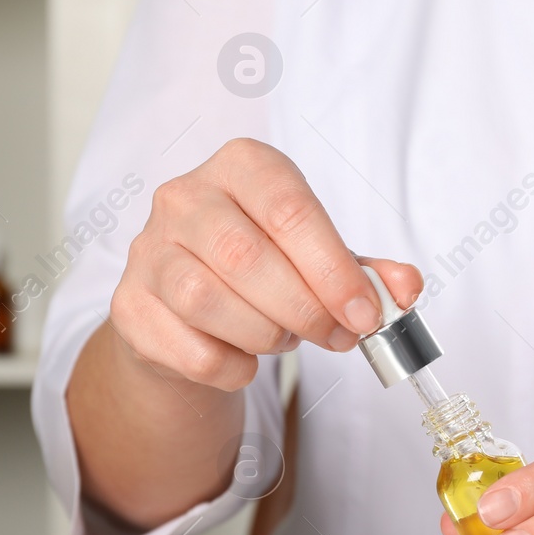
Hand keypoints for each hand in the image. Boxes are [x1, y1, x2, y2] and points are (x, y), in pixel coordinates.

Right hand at [111, 138, 420, 389]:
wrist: (188, 309)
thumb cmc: (263, 269)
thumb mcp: (320, 257)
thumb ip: (366, 270)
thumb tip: (405, 289)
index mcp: (241, 166)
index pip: (289, 210)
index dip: (333, 269)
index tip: (366, 313)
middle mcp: (185, 197)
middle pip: (247, 258)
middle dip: (306, 309)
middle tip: (338, 336)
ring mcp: (147, 250)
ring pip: (209, 301)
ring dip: (266, 335)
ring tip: (286, 337)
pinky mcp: (129, 306)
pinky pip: (189, 349)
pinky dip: (231, 367)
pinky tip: (244, 358)